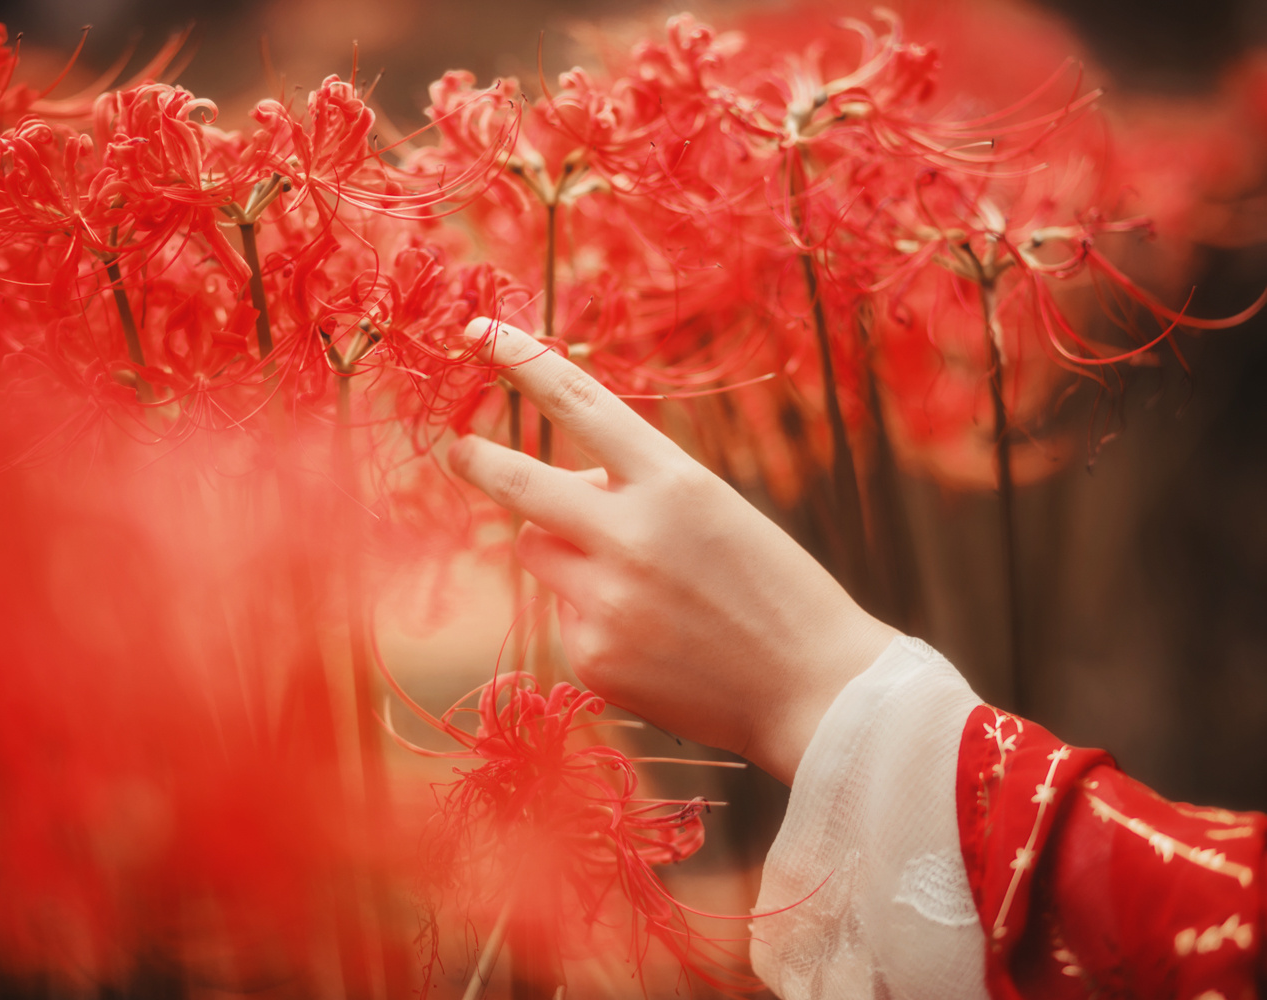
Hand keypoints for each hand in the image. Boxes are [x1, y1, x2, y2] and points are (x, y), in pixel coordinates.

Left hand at [448, 319, 897, 783]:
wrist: (815, 691)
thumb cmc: (771, 590)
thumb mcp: (716, 511)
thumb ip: (637, 490)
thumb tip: (563, 491)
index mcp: (677, 483)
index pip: (582, 404)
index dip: (522, 362)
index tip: (479, 332)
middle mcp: (633, 536)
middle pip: (520, 484)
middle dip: (478, 461)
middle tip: (457, 449)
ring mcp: (608, 601)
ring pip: (536, 547)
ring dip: (562, 548)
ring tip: (638, 583)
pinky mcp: (593, 655)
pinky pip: (562, 611)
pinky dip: (592, 616)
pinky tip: (653, 641)